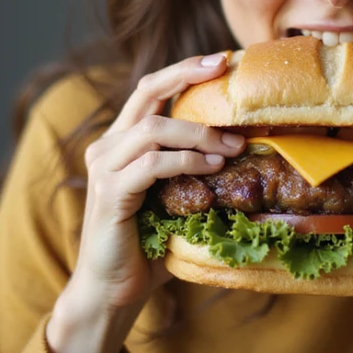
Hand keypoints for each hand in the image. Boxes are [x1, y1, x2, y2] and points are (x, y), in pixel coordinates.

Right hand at [73, 53, 245, 312]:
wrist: (112, 292)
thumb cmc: (149, 247)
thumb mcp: (178, 200)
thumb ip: (197, 172)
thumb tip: (248, 152)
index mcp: (122, 141)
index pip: (152, 89)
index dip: (184, 70)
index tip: (222, 59)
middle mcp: (107, 146)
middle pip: (147, 91)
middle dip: (188, 74)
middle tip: (225, 68)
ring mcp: (104, 167)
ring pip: (154, 128)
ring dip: (199, 132)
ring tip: (233, 145)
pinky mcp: (109, 192)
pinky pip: (152, 164)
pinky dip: (186, 160)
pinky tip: (213, 166)